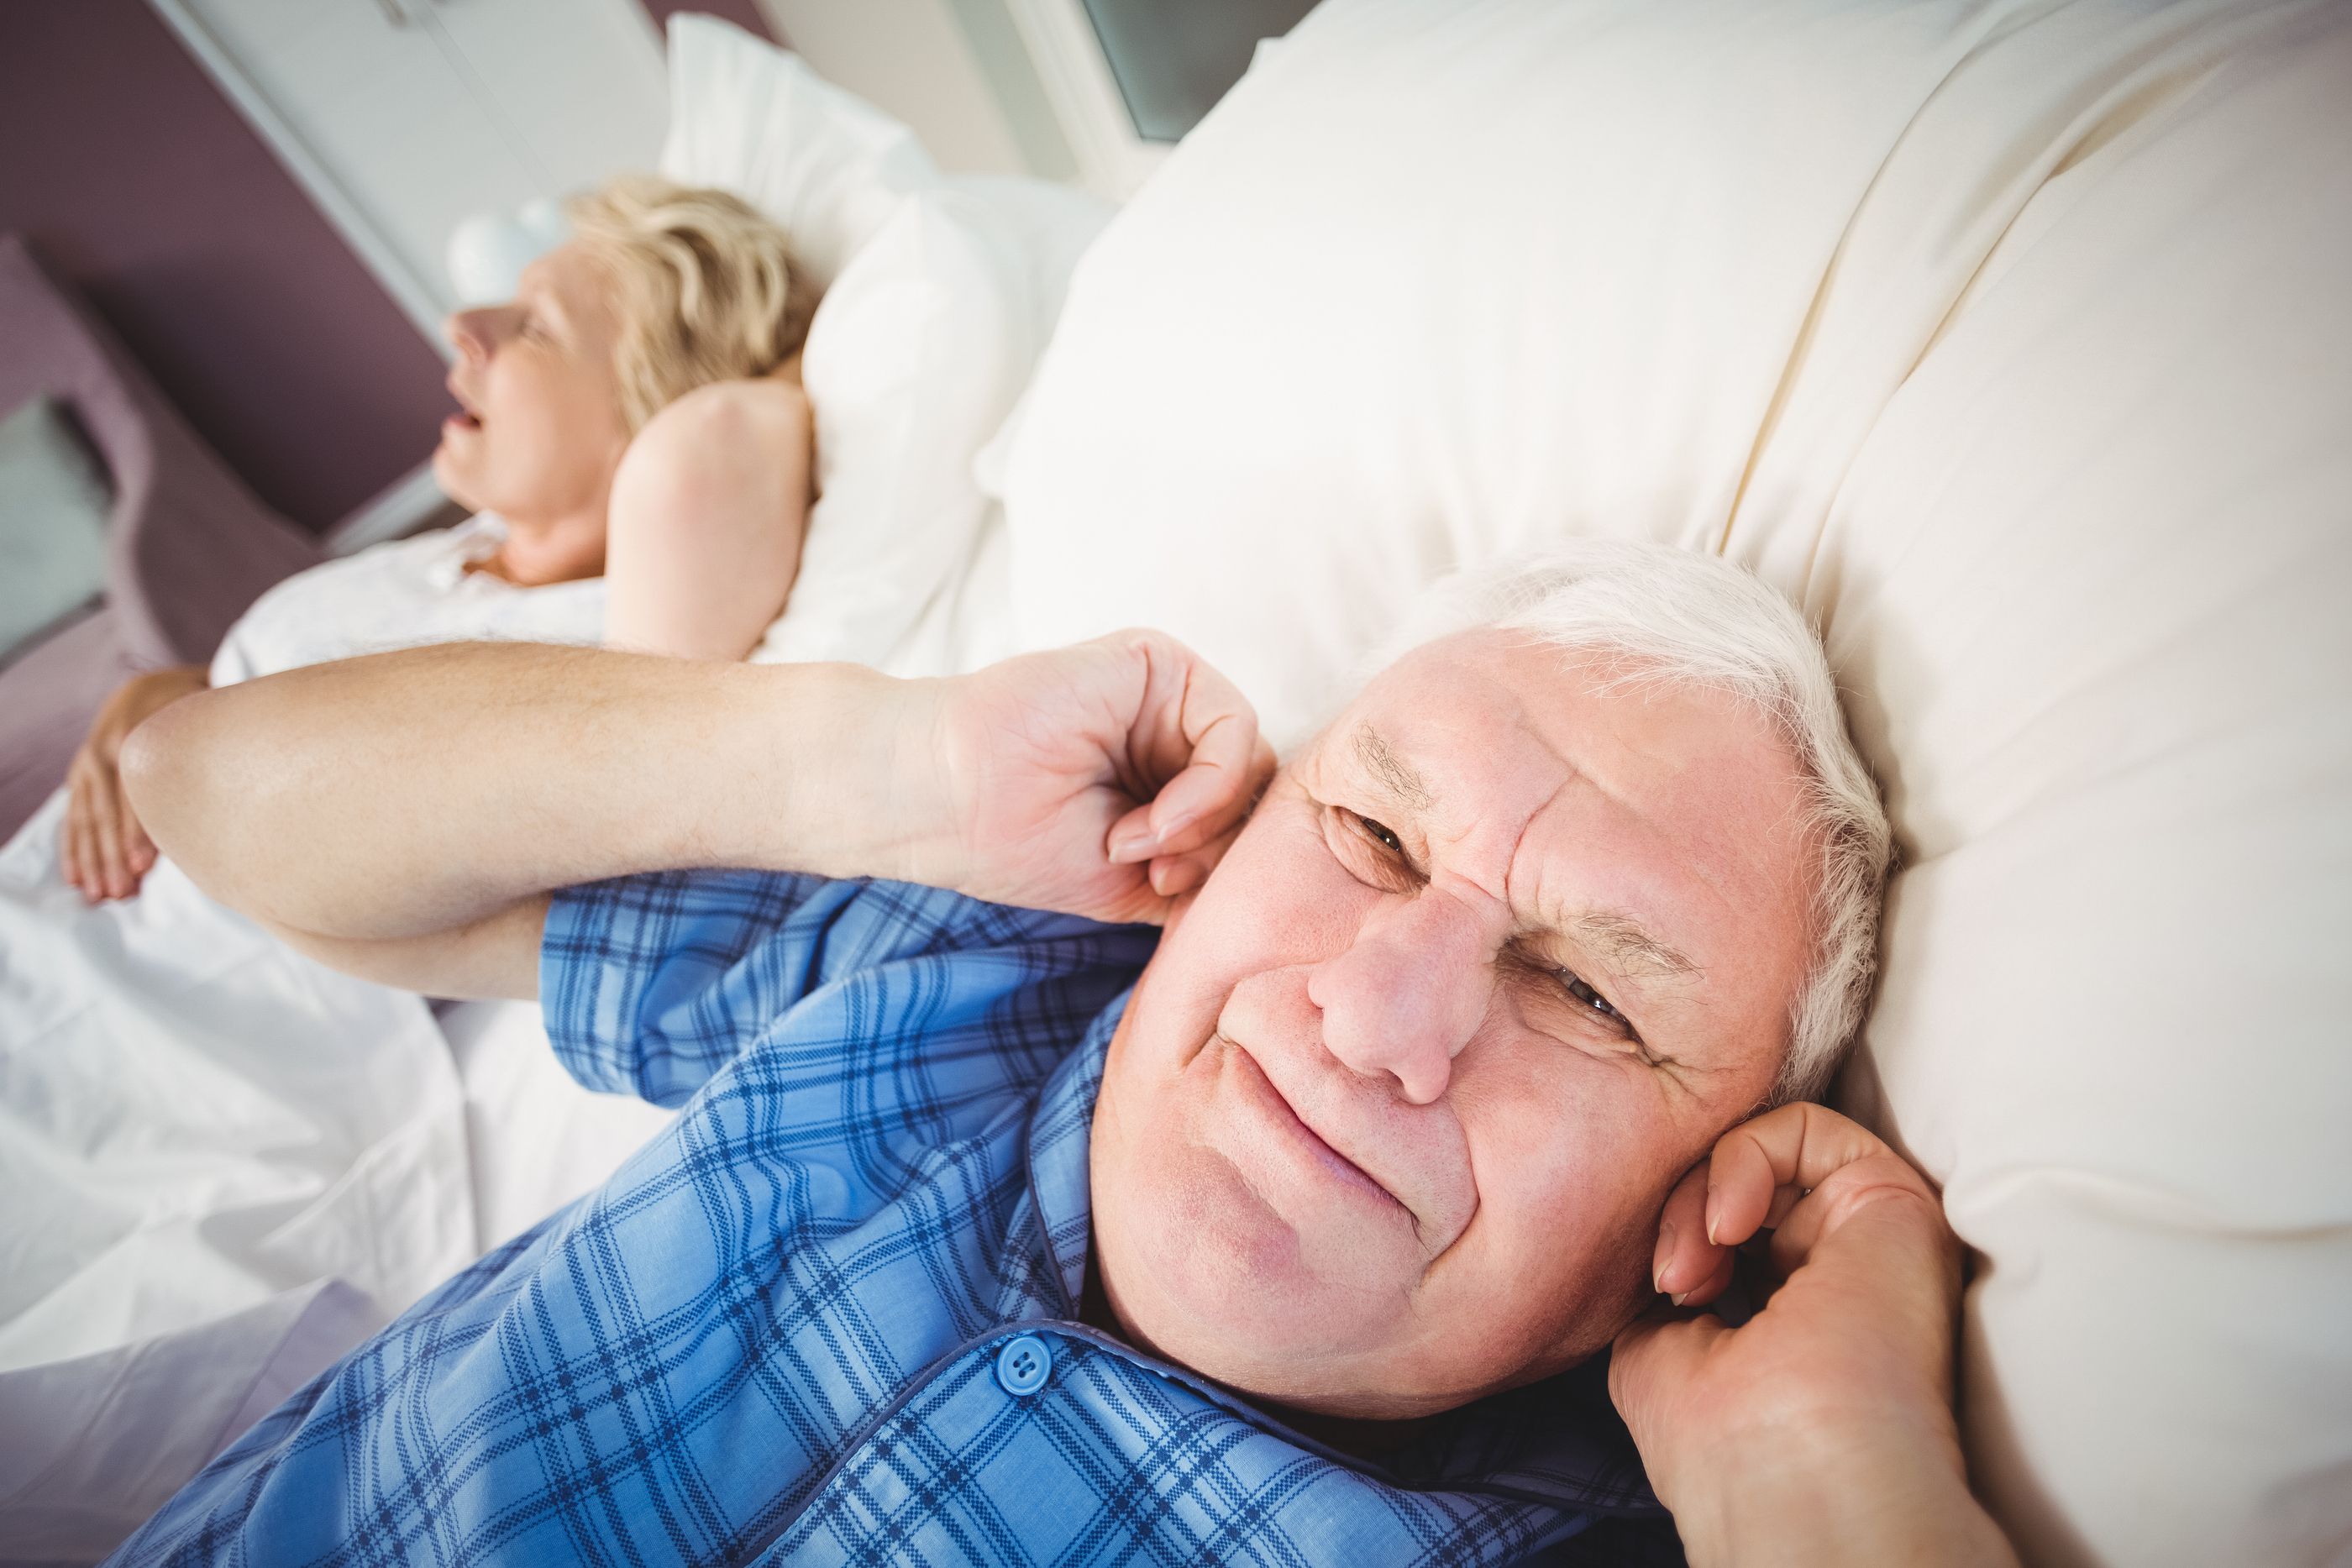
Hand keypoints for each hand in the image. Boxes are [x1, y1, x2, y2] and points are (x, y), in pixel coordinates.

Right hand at [62, 666, 208, 902]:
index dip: (138, 832)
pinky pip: (72, 818)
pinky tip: (76, 880)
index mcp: (139, 734)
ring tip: (102, 896)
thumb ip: (218, 744)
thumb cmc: (192, 707)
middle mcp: (106, 749)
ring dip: (92, 861)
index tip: (143, 865)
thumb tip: (253, 784)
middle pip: (107, 813)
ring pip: (87, 820)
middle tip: (122, 892)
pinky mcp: (80, 777)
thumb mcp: (206, 714)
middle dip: (112, 856)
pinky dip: (73, 850)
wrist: (150, 686)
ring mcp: (88, 764)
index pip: (136, 792)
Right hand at [918, 630, 1276, 924]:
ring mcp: (1169, 698)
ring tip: (1136, 847)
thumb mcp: (1138, 879)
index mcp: (1168, 782)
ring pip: (1253, 764)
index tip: (1161, 891)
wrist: (946, 803)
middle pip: (1259, 791)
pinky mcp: (1159, 664)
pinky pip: (1232, 728)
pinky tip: (1148, 822)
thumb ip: (1206, 866)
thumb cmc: (1020, 845)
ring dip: (1206, 824)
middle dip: (1220, 848)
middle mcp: (1174, 735)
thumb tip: (1278, 871)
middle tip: (1157, 875)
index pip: (1245, 820)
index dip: (1224, 865)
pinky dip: (1205, 789)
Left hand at [1610, 1102, 2015, 1567]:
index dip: (1673, 1233)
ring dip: (1701, 1192)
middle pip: (1736, 1186)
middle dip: (1681, 1210)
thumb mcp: (1654, 1354)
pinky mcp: (1893, 1198)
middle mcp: (1832, 1275)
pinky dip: (1744, 1154)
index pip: (1724, 1235)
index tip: (1656, 1291)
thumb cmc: (1722, 1441)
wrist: (1799, 1469)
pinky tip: (1726, 1222)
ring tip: (1692, 1267)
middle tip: (1671, 1280)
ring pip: (1762, 1155)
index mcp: (1784, 1320)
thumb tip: (1665, 1252)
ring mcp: (1865, 1236)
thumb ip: (1669, 1284)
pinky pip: (1806, 1126)